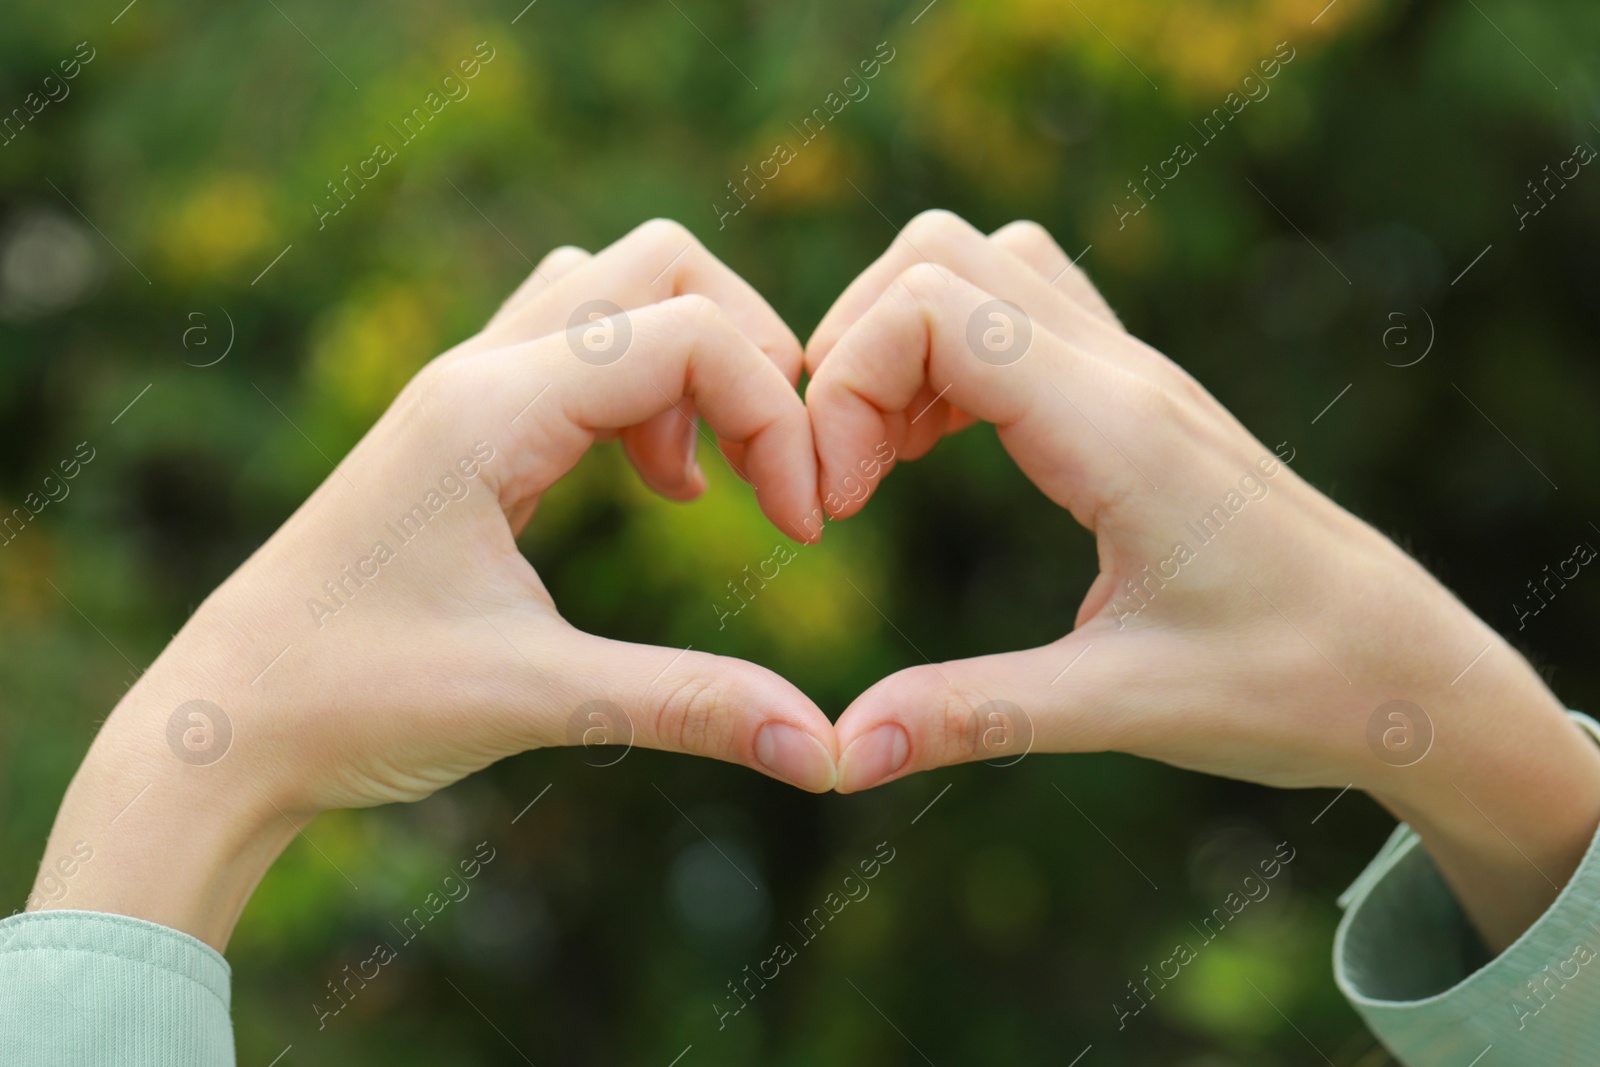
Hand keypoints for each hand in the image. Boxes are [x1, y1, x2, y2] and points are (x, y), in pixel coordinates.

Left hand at [31, 220, 837, 949]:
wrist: (228, 726)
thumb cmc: (352, 703)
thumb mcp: (537, 699)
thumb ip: (689, 706)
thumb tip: (821, 752)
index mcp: (491, 410)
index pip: (690, 334)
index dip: (776, 417)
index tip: (801, 527)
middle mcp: (478, 372)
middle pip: (661, 266)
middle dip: (749, 355)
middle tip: (771, 473)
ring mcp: (465, 389)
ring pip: (614, 292)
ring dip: (689, 364)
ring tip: (696, 482)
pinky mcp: (464, 426)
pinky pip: (579, 348)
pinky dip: (644, 391)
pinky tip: (653, 487)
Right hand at [804, 210, 1599, 950]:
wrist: (1403, 669)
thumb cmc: (1289, 684)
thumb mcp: (1121, 708)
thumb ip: (972, 716)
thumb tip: (836, 755)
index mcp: (1115, 429)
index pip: (929, 306)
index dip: (843, 390)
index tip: (835, 509)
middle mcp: (1121, 373)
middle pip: (935, 255)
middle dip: (851, 354)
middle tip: (846, 483)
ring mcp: (1130, 373)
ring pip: (976, 266)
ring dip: (897, 346)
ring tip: (884, 465)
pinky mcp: (1132, 398)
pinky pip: (1014, 312)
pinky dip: (944, 359)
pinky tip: (936, 452)